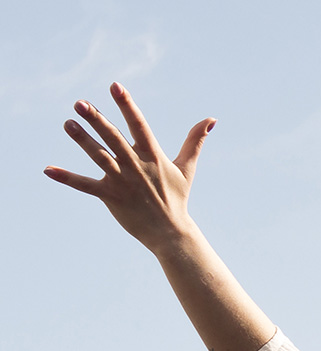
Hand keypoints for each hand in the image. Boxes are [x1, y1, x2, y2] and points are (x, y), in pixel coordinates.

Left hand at [44, 83, 215, 252]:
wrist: (171, 233)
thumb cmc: (177, 198)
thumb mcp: (187, 168)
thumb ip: (195, 141)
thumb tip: (212, 119)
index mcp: (153, 156)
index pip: (139, 125)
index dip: (127, 105)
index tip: (115, 86)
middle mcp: (136, 166)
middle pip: (114, 138)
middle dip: (97, 120)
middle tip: (80, 103)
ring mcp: (123, 182)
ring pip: (99, 157)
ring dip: (83, 141)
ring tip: (67, 124)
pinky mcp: (111, 197)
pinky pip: (86, 186)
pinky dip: (67, 178)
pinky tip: (48, 170)